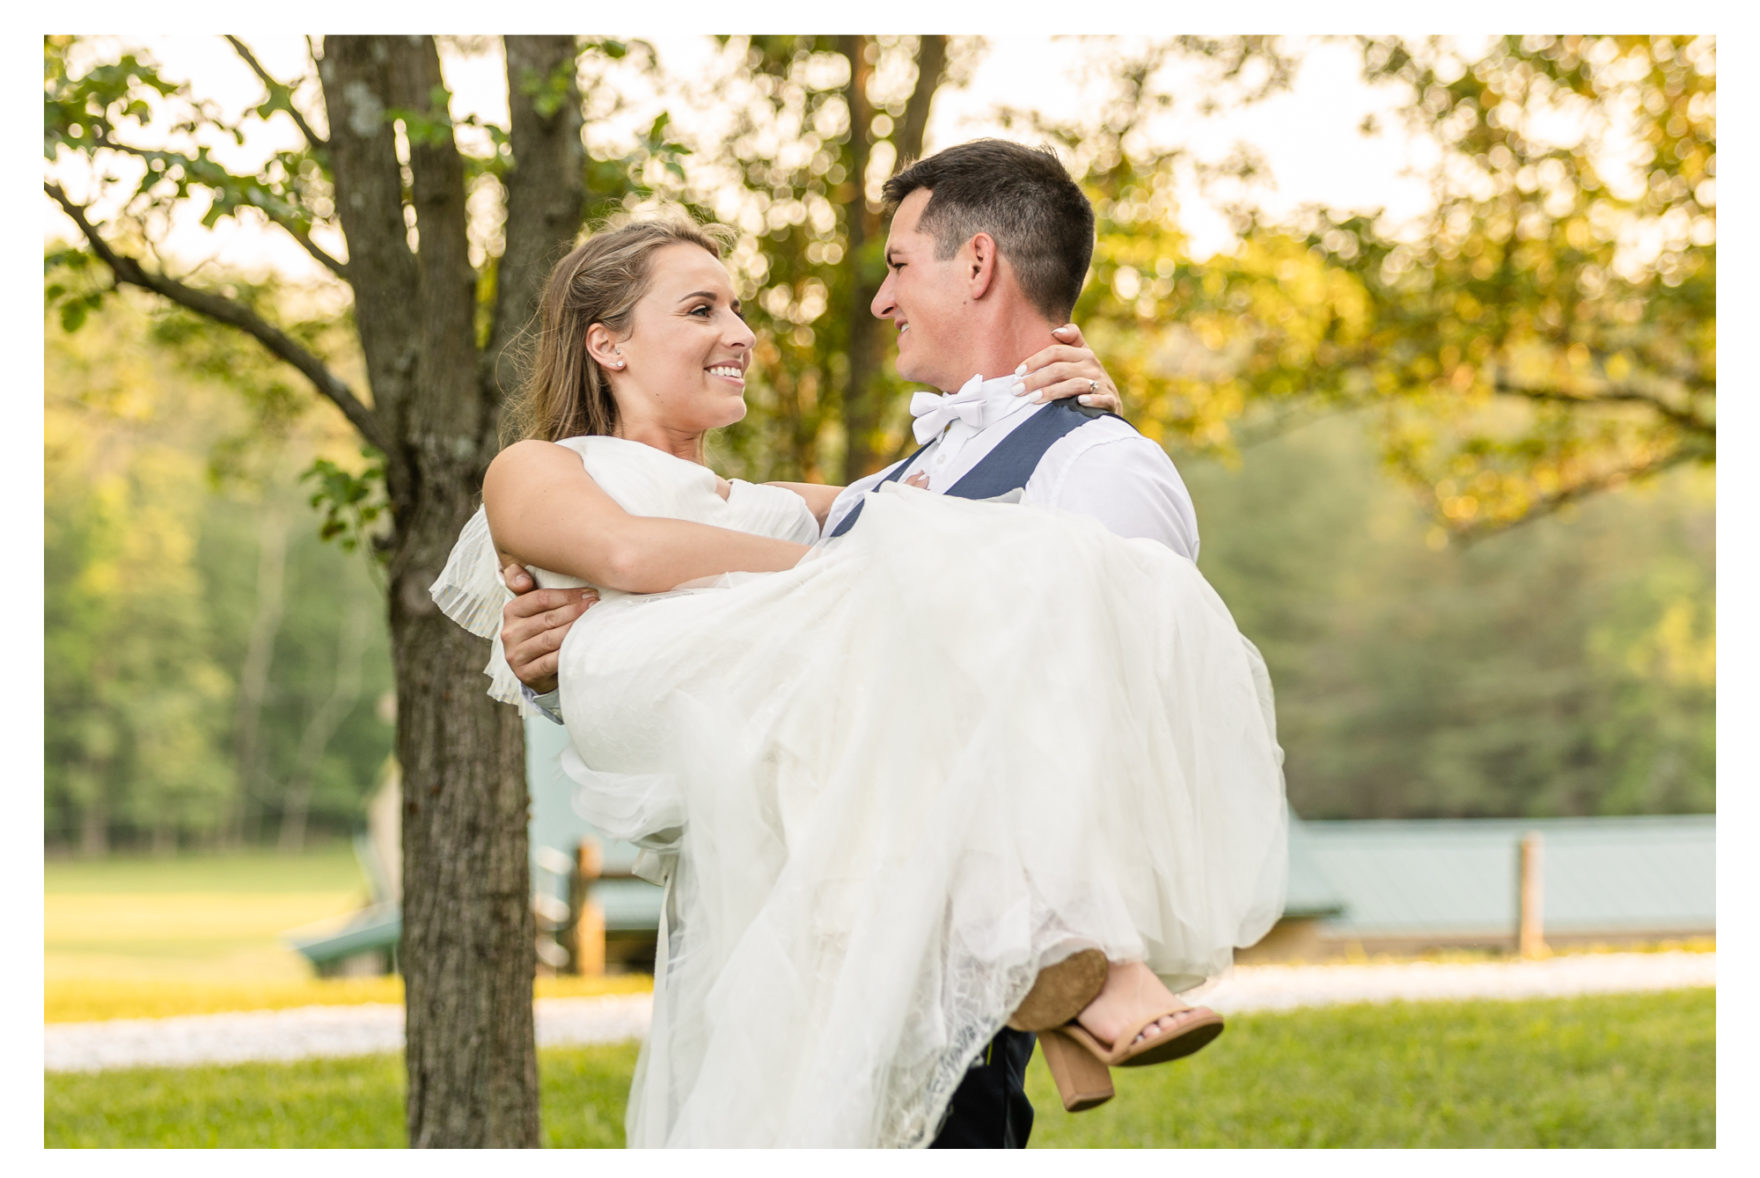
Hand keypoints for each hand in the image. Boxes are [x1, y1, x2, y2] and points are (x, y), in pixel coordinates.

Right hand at [500, 560, 598, 694]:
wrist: (538, 670)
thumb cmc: (542, 632)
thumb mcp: (535, 609)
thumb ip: (533, 588)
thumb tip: (525, 576)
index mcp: (511, 611)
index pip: (541, 599)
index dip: (568, 595)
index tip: (590, 593)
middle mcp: (509, 632)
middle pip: (548, 618)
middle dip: (576, 610)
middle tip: (597, 605)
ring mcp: (515, 655)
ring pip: (550, 639)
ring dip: (575, 629)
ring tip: (594, 622)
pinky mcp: (526, 674)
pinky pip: (551, 661)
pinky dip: (568, 652)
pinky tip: (584, 645)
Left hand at [1012, 323, 1124, 415]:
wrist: (1112, 404)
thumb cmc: (1089, 379)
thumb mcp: (1081, 358)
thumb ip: (1071, 340)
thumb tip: (1056, 330)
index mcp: (1084, 354)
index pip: (1056, 352)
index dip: (1035, 360)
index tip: (1018, 372)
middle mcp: (1092, 367)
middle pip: (1060, 369)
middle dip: (1035, 379)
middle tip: (1016, 390)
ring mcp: (1102, 384)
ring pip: (1075, 384)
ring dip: (1052, 392)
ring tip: (1032, 400)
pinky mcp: (1110, 402)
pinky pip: (1101, 399)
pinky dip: (1091, 400)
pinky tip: (1078, 402)